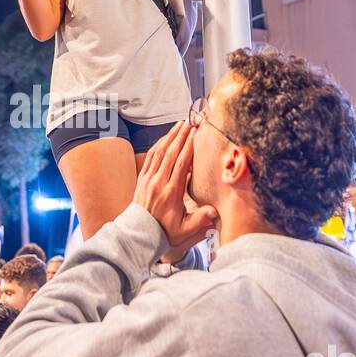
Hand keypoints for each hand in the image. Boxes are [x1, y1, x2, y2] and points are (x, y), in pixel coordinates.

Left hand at [133, 122, 217, 261]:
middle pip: (170, 153)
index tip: (195, 134)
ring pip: (159, 152)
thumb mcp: (185, 230)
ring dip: (169, 137)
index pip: (181, 165)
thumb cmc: (165, 231)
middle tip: (189, 123)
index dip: (188, 147)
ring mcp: (148, 179)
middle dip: (180, 136)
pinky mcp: (142, 178)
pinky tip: (165, 137)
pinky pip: (150, 157)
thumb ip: (200, 221)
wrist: (140, 233)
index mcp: (171, 193)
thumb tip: (214, 211)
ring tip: (179, 125)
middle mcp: (158, 182)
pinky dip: (158, 145)